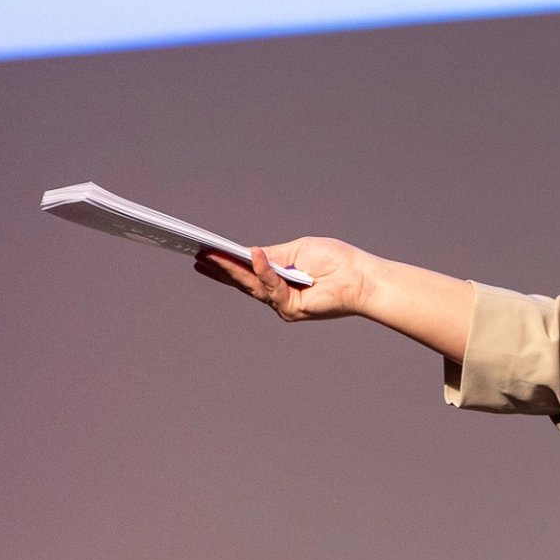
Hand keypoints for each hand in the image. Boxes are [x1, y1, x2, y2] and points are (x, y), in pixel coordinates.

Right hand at [194, 238, 374, 321]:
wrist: (362, 277)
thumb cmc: (336, 262)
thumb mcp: (297, 250)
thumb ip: (272, 254)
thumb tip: (248, 253)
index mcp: (278, 277)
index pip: (246, 272)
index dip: (225, 263)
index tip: (204, 253)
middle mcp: (277, 294)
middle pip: (243, 281)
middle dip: (220, 268)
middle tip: (197, 256)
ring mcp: (283, 303)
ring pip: (252, 286)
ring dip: (231, 270)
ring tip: (212, 255)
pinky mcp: (292, 308)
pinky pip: (273, 287)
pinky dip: (263, 270)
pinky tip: (254, 255)